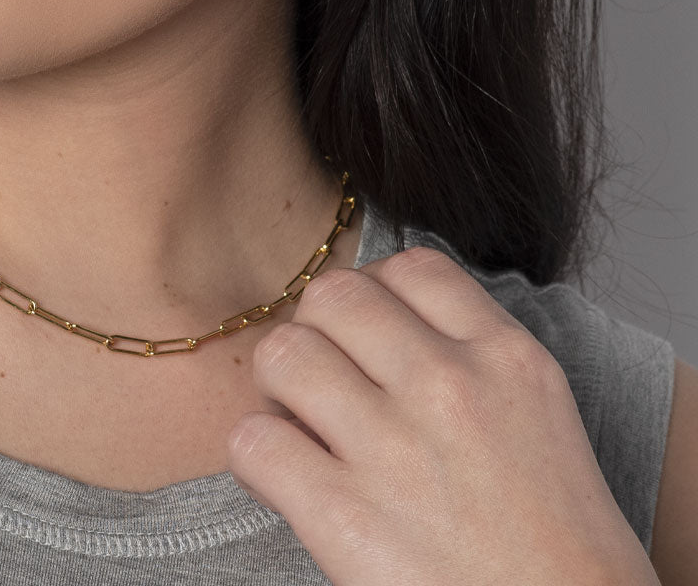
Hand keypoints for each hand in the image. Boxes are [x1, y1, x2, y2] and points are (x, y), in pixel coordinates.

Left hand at [226, 245, 660, 585]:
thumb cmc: (555, 542)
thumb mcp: (536, 417)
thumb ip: (469, 356)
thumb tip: (382, 319)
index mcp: (506, 359)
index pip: (410, 265)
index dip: (374, 293)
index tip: (368, 336)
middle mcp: (449, 387)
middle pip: (334, 294)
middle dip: (316, 329)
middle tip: (324, 377)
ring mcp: (394, 450)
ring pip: (283, 353)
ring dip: (277, 388)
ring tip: (300, 424)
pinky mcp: (344, 518)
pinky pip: (253, 441)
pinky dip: (255, 458)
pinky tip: (285, 481)